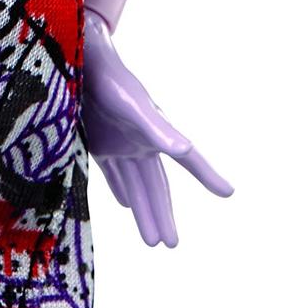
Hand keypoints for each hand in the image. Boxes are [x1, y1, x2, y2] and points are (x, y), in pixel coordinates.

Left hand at [82, 8, 232, 246]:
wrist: (78, 61)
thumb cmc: (109, 81)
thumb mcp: (133, 107)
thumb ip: (157, 129)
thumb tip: (184, 150)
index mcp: (157, 133)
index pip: (189, 160)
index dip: (208, 176)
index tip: (229, 193)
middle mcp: (142, 142)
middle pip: (157, 186)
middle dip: (164, 215)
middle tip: (172, 245)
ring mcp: (120, 143)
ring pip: (136, 186)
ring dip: (143, 211)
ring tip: (153, 240)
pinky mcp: (99, 142)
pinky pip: (114, 174)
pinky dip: (121, 191)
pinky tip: (126, 205)